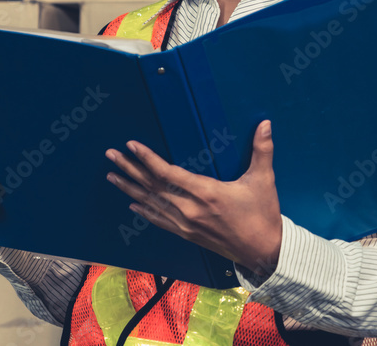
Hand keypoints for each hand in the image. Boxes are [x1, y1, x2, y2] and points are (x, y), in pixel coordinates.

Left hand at [105, 120, 282, 274]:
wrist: (264, 252)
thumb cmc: (263, 214)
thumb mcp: (263, 180)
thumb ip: (263, 150)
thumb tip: (266, 123)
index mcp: (206, 193)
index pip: (168, 173)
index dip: (147, 158)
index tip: (131, 146)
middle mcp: (190, 209)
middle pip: (152, 186)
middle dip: (129, 169)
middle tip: (111, 155)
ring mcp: (187, 224)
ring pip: (151, 203)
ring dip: (130, 189)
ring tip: (112, 175)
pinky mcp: (188, 234)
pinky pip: (160, 221)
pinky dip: (144, 211)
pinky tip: (132, 204)